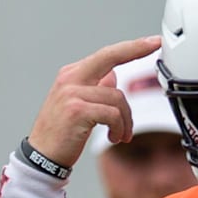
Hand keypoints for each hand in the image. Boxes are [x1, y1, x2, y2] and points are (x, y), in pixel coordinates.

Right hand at [27, 36, 161, 165]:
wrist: (42, 156)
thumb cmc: (62, 133)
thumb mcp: (78, 105)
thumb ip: (95, 88)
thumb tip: (113, 76)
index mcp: (72, 75)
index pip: (106, 55)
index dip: (131, 46)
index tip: (152, 41)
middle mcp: (70, 78)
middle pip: (110, 56)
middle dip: (136, 49)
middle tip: (155, 44)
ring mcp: (72, 93)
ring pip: (117, 96)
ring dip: (125, 120)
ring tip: (120, 134)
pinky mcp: (77, 110)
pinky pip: (112, 114)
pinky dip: (119, 128)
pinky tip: (114, 137)